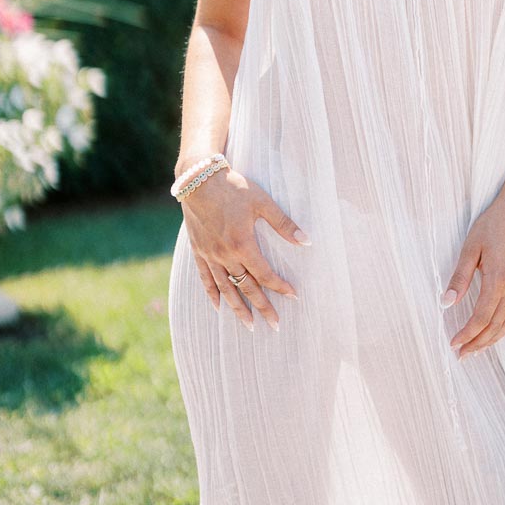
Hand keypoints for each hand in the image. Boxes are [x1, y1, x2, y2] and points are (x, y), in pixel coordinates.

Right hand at [182, 167, 309, 330]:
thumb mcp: (262, 202)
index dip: (280, 286)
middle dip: (262, 307)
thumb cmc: (233, 187)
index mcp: (243, 244)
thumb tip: (306, 241)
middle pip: (246, 287)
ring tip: (249, 325)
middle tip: (275, 325)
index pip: (265, 274)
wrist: (198, 179)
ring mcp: (210, 255)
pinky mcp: (198, 250)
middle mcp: (225, 255)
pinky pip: (205, 278)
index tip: (293, 296)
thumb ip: (283, 223)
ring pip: (225, 288)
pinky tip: (218, 307)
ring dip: (238, 308)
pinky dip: (212, 294)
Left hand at [441, 189, 504, 357]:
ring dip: (493, 339)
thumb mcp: (471, 247)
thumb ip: (459, 276)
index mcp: (498, 280)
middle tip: (462, 355)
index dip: (466, 334)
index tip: (453, 343)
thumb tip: (446, 302)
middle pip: (495, 326)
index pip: (480, 318)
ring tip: (477, 348)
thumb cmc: (493, 224)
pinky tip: (501, 331)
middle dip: (478, 343)